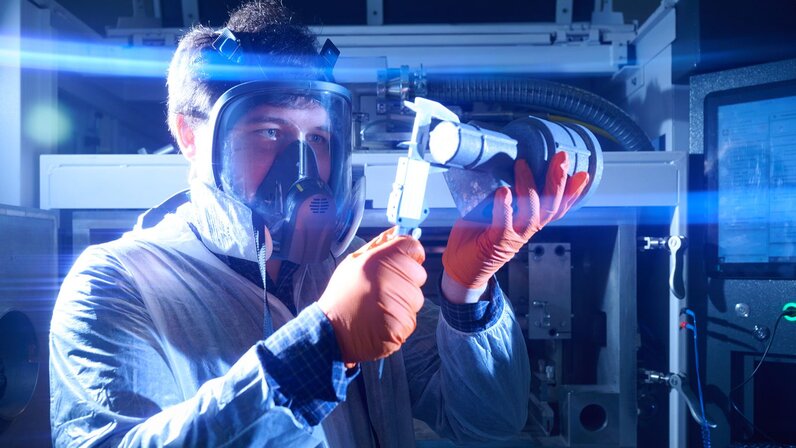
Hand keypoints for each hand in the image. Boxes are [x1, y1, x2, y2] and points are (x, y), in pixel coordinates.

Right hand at [318, 227, 426, 364]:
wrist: (331, 331)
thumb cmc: (342, 295)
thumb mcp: (353, 262)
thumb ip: (378, 245)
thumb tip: (395, 231)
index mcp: (380, 259)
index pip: (414, 247)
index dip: (409, 255)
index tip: (400, 263)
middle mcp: (391, 278)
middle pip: (419, 273)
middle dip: (406, 281)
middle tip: (383, 290)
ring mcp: (398, 303)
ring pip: (416, 298)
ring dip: (403, 302)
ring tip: (379, 306)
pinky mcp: (401, 325)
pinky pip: (411, 318)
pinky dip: (399, 321)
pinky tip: (381, 320)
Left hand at [442, 151, 588, 289]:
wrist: (460, 269)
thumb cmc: (476, 237)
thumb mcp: (491, 210)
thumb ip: (500, 193)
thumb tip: (500, 165)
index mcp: (529, 222)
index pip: (557, 206)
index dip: (572, 192)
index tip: (583, 173)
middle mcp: (526, 229)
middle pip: (551, 206)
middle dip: (558, 181)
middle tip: (562, 159)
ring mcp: (513, 237)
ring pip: (532, 213)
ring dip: (529, 186)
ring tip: (523, 166)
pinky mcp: (495, 242)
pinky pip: (504, 224)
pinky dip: (504, 207)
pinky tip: (504, 192)